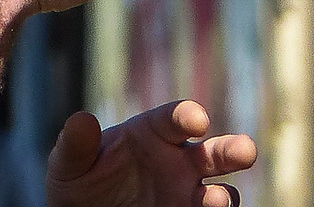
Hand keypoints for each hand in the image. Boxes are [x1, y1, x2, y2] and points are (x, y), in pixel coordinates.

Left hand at [45, 101, 256, 206]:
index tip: (196, 118)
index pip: (174, 119)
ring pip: (221, 194)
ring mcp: (187, 195)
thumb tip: (81, 119)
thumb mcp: (67, 165)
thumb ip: (75, 144)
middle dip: (232, 149)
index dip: (186, 115)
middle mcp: (178, 162)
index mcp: (151, 133)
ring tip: (214, 201)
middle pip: (214, 152)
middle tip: (246, 150)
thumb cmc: (78, 183)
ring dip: (223, 198)